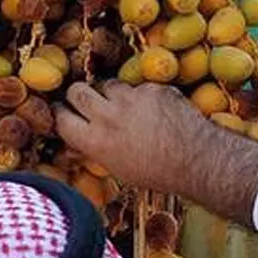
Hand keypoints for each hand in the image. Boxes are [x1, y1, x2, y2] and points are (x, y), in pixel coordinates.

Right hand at [54, 81, 257, 227]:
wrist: (197, 160)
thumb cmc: (156, 173)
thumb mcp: (117, 168)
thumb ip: (96, 149)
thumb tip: (80, 141)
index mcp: (94, 141)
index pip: (60, 117)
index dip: (60, 112)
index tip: (62, 111)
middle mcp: (107, 116)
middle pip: (77, 91)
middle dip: (79, 93)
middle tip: (85, 99)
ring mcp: (131, 99)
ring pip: (109, 84)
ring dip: (112, 93)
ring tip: (124, 106)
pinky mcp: (152, 88)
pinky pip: (139, 87)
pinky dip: (143, 95)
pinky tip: (155, 110)